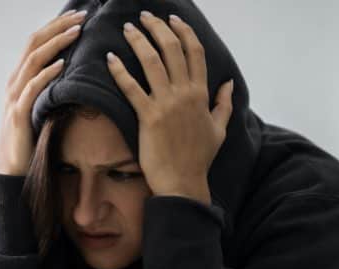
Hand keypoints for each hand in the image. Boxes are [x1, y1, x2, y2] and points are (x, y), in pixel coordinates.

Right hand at [0, 9, 86, 175]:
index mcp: (19, 81)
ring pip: (33, 60)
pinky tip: (62, 64)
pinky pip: (32, 88)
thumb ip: (49, 93)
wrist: (11, 172)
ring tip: (76, 32)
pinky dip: (47, 73)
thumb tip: (71, 78)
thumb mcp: (40, 112)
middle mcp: (13, 84)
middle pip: (34, 44)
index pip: (35, 44)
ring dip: (57, 43)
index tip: (77, 17)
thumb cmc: (29, 143)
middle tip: (82, 16)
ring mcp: (14, 98)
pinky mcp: (19, 115)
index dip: (55, 27)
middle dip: (58, 27)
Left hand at [106, 11, 233, 201]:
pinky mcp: (148, 117)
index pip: (195, 52)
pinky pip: (131, 88)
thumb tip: (228, 84)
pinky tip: (110, 58)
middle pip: (171, 49)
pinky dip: (119, 71)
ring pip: (151, 62)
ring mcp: (166, 104)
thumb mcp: (219, 129)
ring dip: (138, 41)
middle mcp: (185, 94)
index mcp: (201, 94)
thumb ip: (223, 104)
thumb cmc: (199, 158)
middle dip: (157, 28)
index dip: (183, 31)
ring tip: (128, 29)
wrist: (183, 182)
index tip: (172, 19)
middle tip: (144, 17)